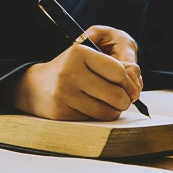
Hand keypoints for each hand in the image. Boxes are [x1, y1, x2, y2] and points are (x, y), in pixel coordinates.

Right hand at [13, 26, 141, 120]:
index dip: (129, 83)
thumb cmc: (68, 70)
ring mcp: (64, 93)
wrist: (36, 86)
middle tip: (123, 99)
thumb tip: (136, 79)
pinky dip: (99, 116)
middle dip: (125, 100)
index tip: (130, 88)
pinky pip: (93, 120)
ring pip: (107, 111)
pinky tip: (93, 108)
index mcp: (79, 52)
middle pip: (116, 94)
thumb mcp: (88, 59)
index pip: (118, 71)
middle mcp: (70, 71)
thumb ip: (115, 65)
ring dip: (114, 110)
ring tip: (109, 104)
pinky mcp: (61, 112)